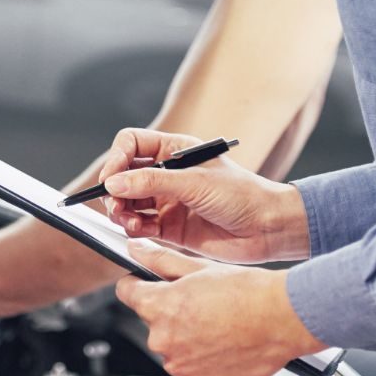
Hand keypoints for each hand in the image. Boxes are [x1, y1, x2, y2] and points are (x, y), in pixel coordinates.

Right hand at [98, 128, 310, 263]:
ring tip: (126, 220)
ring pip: (129, 203)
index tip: (110, 178)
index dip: (116, 158)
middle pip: (125, 175)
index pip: (132, 145)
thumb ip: (152, 182)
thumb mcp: (194, 182)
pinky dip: (133, 228)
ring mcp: (168, 201)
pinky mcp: (170, 227)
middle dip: (115, 190)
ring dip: (121, 211)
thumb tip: (114, 183)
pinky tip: (138, 230)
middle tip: (115, 205)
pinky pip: (140, 225)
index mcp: (175, 151)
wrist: (266, 228)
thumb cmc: (241, 195)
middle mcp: (168, 175)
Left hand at [116, 242, 326, 375]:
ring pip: (172, 349)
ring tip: (218, 327)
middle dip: (171, 315)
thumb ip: (160, 260)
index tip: (148, 285)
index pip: (127, 293)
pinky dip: (201, 364)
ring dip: (187, 341)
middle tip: (202, 307)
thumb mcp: (200, 267)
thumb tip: (136, 250)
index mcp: (159, 306)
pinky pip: (189, 373)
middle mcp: (163, 339)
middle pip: (153, 323)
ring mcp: (179, 366)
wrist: (284, 319)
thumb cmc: (248, 292)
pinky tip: (222, 348)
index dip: (139, 285)